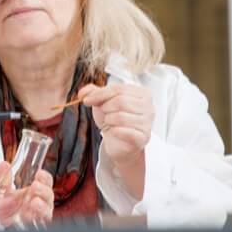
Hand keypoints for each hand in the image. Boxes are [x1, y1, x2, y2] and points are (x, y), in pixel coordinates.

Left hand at [0, 162, 54, 227]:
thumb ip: (0, 179)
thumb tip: (4, 165)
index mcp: (28, 192)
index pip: (44, 183)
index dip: (45, 178)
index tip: (39, 174)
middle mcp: (32, 204)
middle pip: (48, 196)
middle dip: (44, 190)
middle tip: (35, 186)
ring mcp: (31, 216)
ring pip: (46, 210)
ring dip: (42, 205)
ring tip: (34, 201)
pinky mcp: (28, 227)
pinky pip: (38, 223)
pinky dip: (35, 219)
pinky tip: (27, 215)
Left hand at [78, 83, 152, 197]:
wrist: (118, 142)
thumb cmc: (114, 120)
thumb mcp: (103, 102)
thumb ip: (93, 93)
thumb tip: (83, 93)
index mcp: (142, 93)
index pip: (118, 89)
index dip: (99, 94)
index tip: (86, 100)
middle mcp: (149, 107)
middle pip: (121, 101)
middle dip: (106, 108)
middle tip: (104, 114)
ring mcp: (147, 123)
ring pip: (121, 116)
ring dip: (109, 120)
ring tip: (110, 123)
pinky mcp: (143, 137)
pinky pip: (125, 131)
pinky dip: (114, 131)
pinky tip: (114, 131)